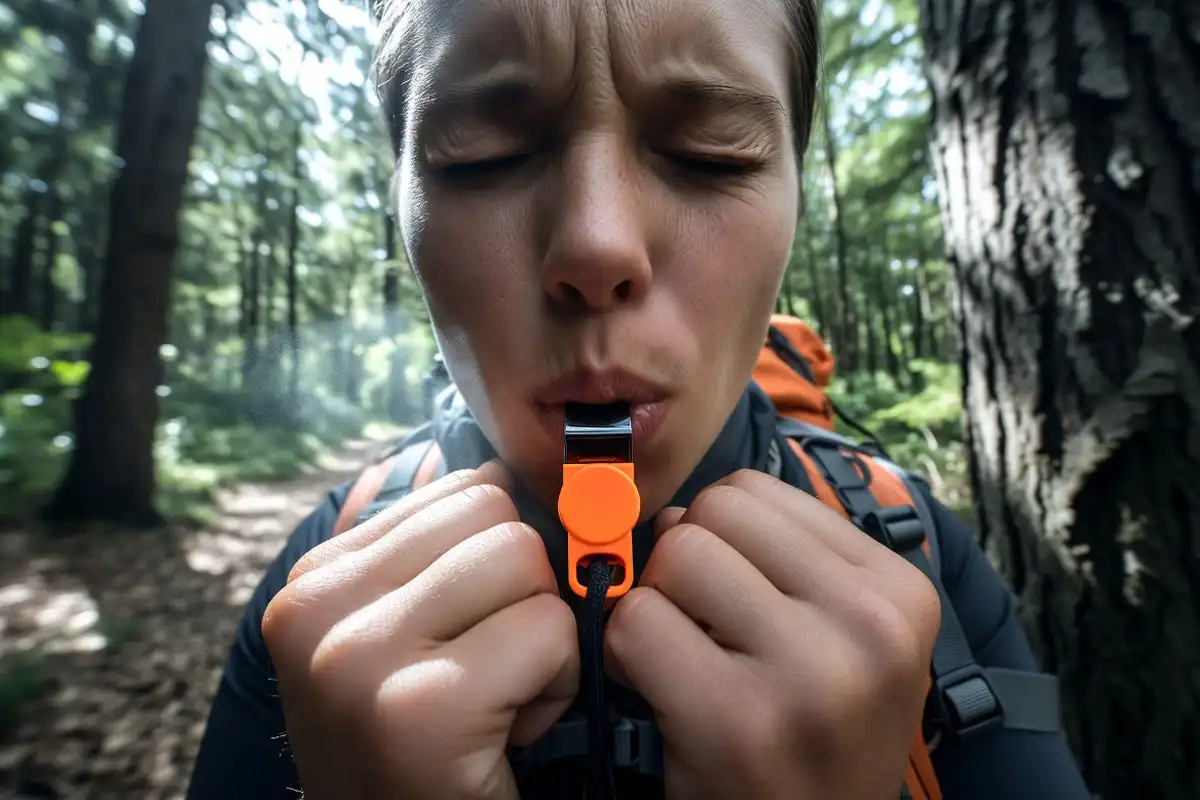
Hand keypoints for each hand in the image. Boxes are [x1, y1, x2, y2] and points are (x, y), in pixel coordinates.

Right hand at [261, 461, 578, 799]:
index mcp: (315, 578)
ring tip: (500, 698)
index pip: (464, 490)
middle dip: (523, 593)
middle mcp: (319, 606)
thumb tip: (483, 463)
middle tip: (491, 672)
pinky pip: (550, 630)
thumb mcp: (392, 636)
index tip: (463, 638)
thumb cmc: (411, 746)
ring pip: (526, 562)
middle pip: (497, 517)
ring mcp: (360, 655)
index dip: (496, 564)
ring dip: (543, 637)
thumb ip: (425, 549)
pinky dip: (558, 683)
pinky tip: (511, 731)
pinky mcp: (422, 706)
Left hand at [605, 469, 939, 799]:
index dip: (720, 538)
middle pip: (715, 509)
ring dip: (658, 603)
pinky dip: (627, 654)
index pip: (755, 490)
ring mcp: (809, 671)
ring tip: (688, 660)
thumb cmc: (811, 736)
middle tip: (703, 630)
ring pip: (676, 553)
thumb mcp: (841, 640)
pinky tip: (661, 695)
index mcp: (899, 592)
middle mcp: (869, 622)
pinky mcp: (738, 719)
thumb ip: (779, 559)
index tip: (735, 598)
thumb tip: (675, 511)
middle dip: (687, 561)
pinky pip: (636, 621)